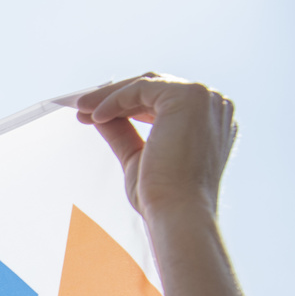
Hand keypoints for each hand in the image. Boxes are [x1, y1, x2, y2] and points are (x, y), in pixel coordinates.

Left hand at [76, 73, 234, 217]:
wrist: (177, 212)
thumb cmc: (162, 196)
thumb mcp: (137, 157)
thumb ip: (123, 133)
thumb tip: (100, 116)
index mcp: (208, 121)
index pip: (162, 101)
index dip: (126, 105)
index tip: (94, 114)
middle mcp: (213, 106)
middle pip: (155, 87)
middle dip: (115, 97)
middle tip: (83, 108)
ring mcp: (205, 99)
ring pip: (147, 83)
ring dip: (110, 95)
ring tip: (82, 110)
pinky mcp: (189, 97)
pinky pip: (142, 88)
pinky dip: (115, 99)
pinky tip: (95, 116)